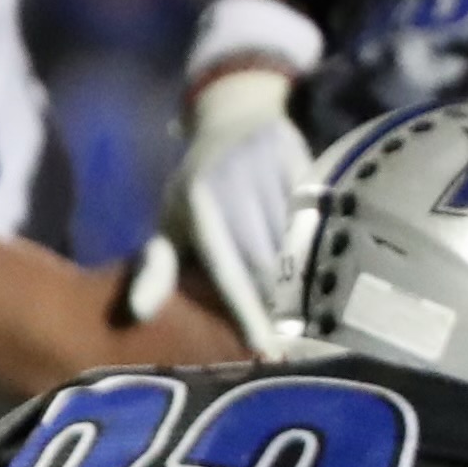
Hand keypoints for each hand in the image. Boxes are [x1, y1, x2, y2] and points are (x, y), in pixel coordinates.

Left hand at [167, 0, 321, 343]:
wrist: (234, 117)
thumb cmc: (197, 186)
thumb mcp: (172, 222)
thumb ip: (159, 267)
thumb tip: (137, 313)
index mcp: (199, 207)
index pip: (229, 270)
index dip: (249, 313)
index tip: (267, 349)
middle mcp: (235, 187)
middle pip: (268, 261)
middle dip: (281, 302)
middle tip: (296, 343)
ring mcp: (272, 171)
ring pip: (296, 240)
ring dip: (305, 276)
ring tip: (315, 314)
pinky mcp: (303, 160)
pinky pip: (318, 214)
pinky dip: (322, 242)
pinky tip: (330, 267)